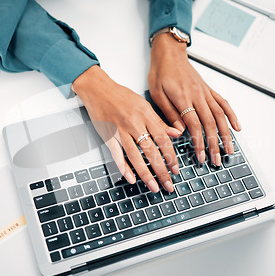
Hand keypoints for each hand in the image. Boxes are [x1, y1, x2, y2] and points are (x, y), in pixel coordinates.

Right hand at [73, 65, 181, 192]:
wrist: (98, 88)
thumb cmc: (121, 96)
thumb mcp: (144, 105)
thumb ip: (160, 121)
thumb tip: (176, 133)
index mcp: (146, 114)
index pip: (163, 139)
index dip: (171, 156)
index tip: (176, 169)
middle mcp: (134, 123)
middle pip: (151, 151)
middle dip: (162, 170)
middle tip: (168, 184)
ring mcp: (120, 130)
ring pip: (135, 156)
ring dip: (146, 174)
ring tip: (154, 186)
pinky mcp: (107, 136)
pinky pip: (116, 155)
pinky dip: (123, 168)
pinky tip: (131, 178)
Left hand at [149, 33, 240, 166]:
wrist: (169, 53)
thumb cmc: (160, 72)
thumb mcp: (156, 93)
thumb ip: (169, 113)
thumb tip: (180, 131)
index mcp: (183, 98)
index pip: (194, 125)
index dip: (199, 142)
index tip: (201, 156)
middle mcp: (198, 95)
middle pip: (210, 123)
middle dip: (215, 144)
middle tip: (216, 160)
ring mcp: (205, 92)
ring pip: (220, 115)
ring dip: (226, 134)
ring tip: (229, 150)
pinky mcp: (208, 90)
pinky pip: (223, 103)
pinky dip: (232, 115)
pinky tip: (237, 127)